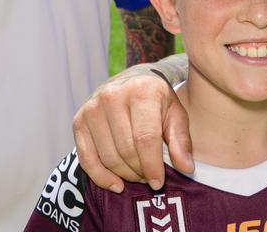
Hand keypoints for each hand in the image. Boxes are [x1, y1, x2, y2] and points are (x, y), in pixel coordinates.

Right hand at [73, 66, 193, 191]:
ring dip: (124, 174)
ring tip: (137, 175)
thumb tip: (187, 168)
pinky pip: (86, 158)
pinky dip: (101, 177)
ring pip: (108, 157)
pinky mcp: (79, 120)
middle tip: (149, 177)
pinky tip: (116, 184)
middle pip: (126, 150)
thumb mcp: (176, 114)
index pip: (145, 139)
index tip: (158, 182)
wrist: (131, 80)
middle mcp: (113, 96)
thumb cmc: (157, 101)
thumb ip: (181, 140)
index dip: (152, 166)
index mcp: (142, 91)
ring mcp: (93, 107)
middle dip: (140, 171)